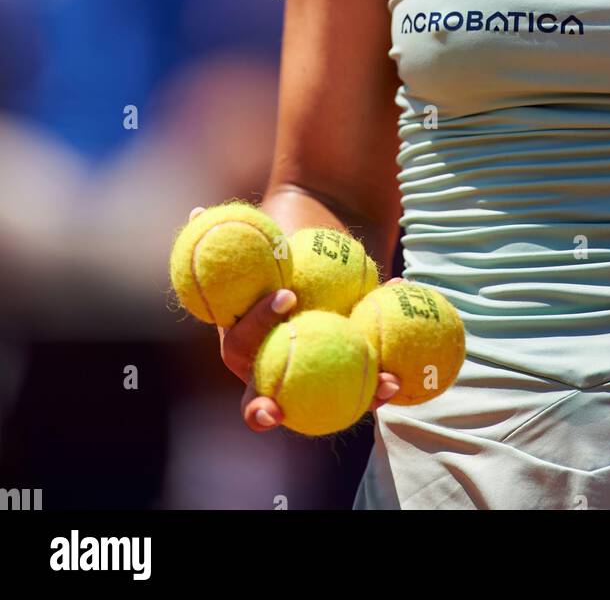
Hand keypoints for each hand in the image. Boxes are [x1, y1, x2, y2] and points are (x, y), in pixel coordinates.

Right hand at [188, 202, 404, 433]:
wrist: (328, 233)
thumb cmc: (285, 232)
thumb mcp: (260, 230)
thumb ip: (231, 230)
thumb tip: (191, 212)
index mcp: (244, 339)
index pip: (241, 344)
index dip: (257, 325)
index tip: (286, 296)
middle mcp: (272, 364)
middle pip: (264, 393)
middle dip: (262, 410)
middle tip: (276, 410)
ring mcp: (310, 370)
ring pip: (326, 399)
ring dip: (357, 400)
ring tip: (384, 385)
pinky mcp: (348, 369)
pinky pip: (365, 375)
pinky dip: (387, 369)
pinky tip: (405, 367)